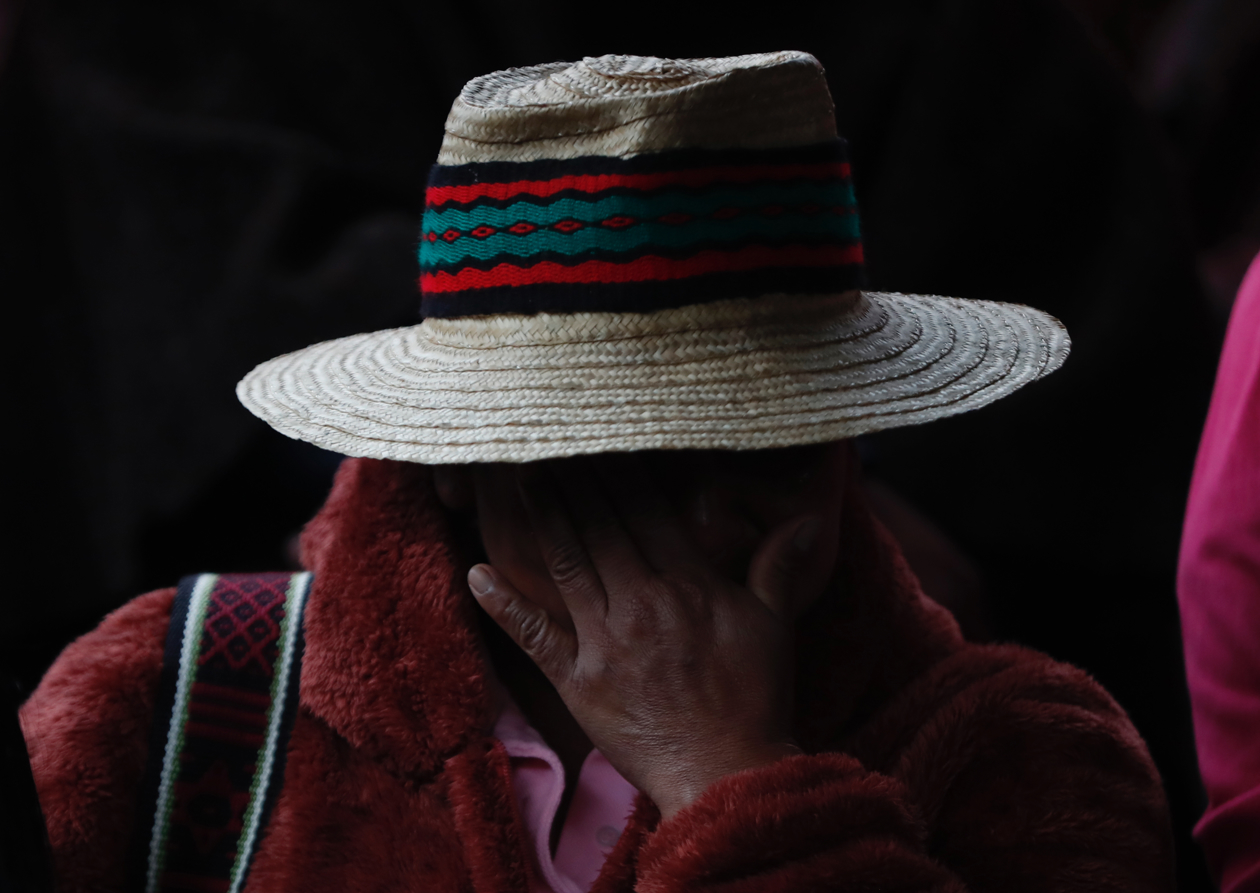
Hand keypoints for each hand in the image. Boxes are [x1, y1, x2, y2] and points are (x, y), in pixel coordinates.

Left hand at [466, 454, 840, 817]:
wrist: (726, 774)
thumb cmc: (754, 700)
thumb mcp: (773, 627)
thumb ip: (778, 568)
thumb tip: (806, 520)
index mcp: (688, 584)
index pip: (645, 511)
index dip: (617, 471)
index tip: (597, 438)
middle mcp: (641, 602)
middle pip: (599, 526)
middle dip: (571, 481)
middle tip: (544, 442)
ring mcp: (604, 641)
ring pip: (566, 563)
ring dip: (542, 519)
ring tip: (520, 479)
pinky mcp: (577, 680)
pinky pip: (534, 635)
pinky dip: (503, 604)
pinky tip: (476, 573)